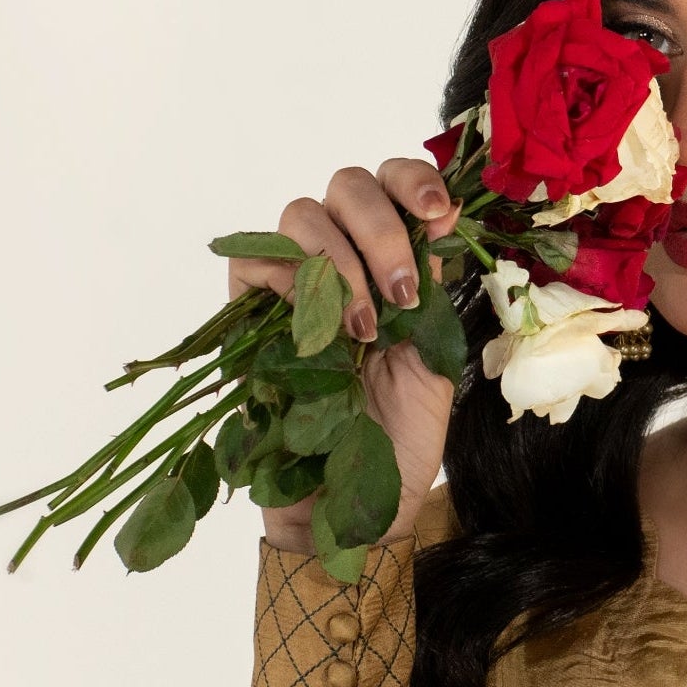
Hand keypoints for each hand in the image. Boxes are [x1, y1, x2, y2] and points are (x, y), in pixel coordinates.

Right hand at [223, 158, 465, 551]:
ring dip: (342, 261)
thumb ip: (434, 287)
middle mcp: (342, 257)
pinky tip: (321, 328)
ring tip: (365, 327)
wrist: (355, 503)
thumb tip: (438, 220)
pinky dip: (289, 280)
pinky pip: (252, 260)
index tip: (439, 214)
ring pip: (302, 214)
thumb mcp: (435, 355)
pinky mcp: (247, 313)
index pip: (394, 184)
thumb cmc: (399, 433)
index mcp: (392, 258)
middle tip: (402, 292)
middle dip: (381, 229)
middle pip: (348, 186)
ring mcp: (291, 281)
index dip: (414, 182)